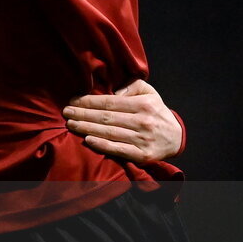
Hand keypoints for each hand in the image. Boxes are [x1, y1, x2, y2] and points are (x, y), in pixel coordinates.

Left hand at [62, 79, 182, 163]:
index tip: (73, 100)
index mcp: (143, 105)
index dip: (89, 101)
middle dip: (83, 114)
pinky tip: (88, 139)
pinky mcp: (142, 155)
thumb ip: (132, 86)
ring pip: (109, 133)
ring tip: (71, 124)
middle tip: (66, 111)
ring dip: (87, 128)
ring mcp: (142, 139)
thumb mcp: (149, 93)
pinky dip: (102, 145)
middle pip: (106, 117)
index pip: (110, 102)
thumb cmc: (156, 112)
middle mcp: (143, 121)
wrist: (176, 138)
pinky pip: (118, 149)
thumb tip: (114, 92)